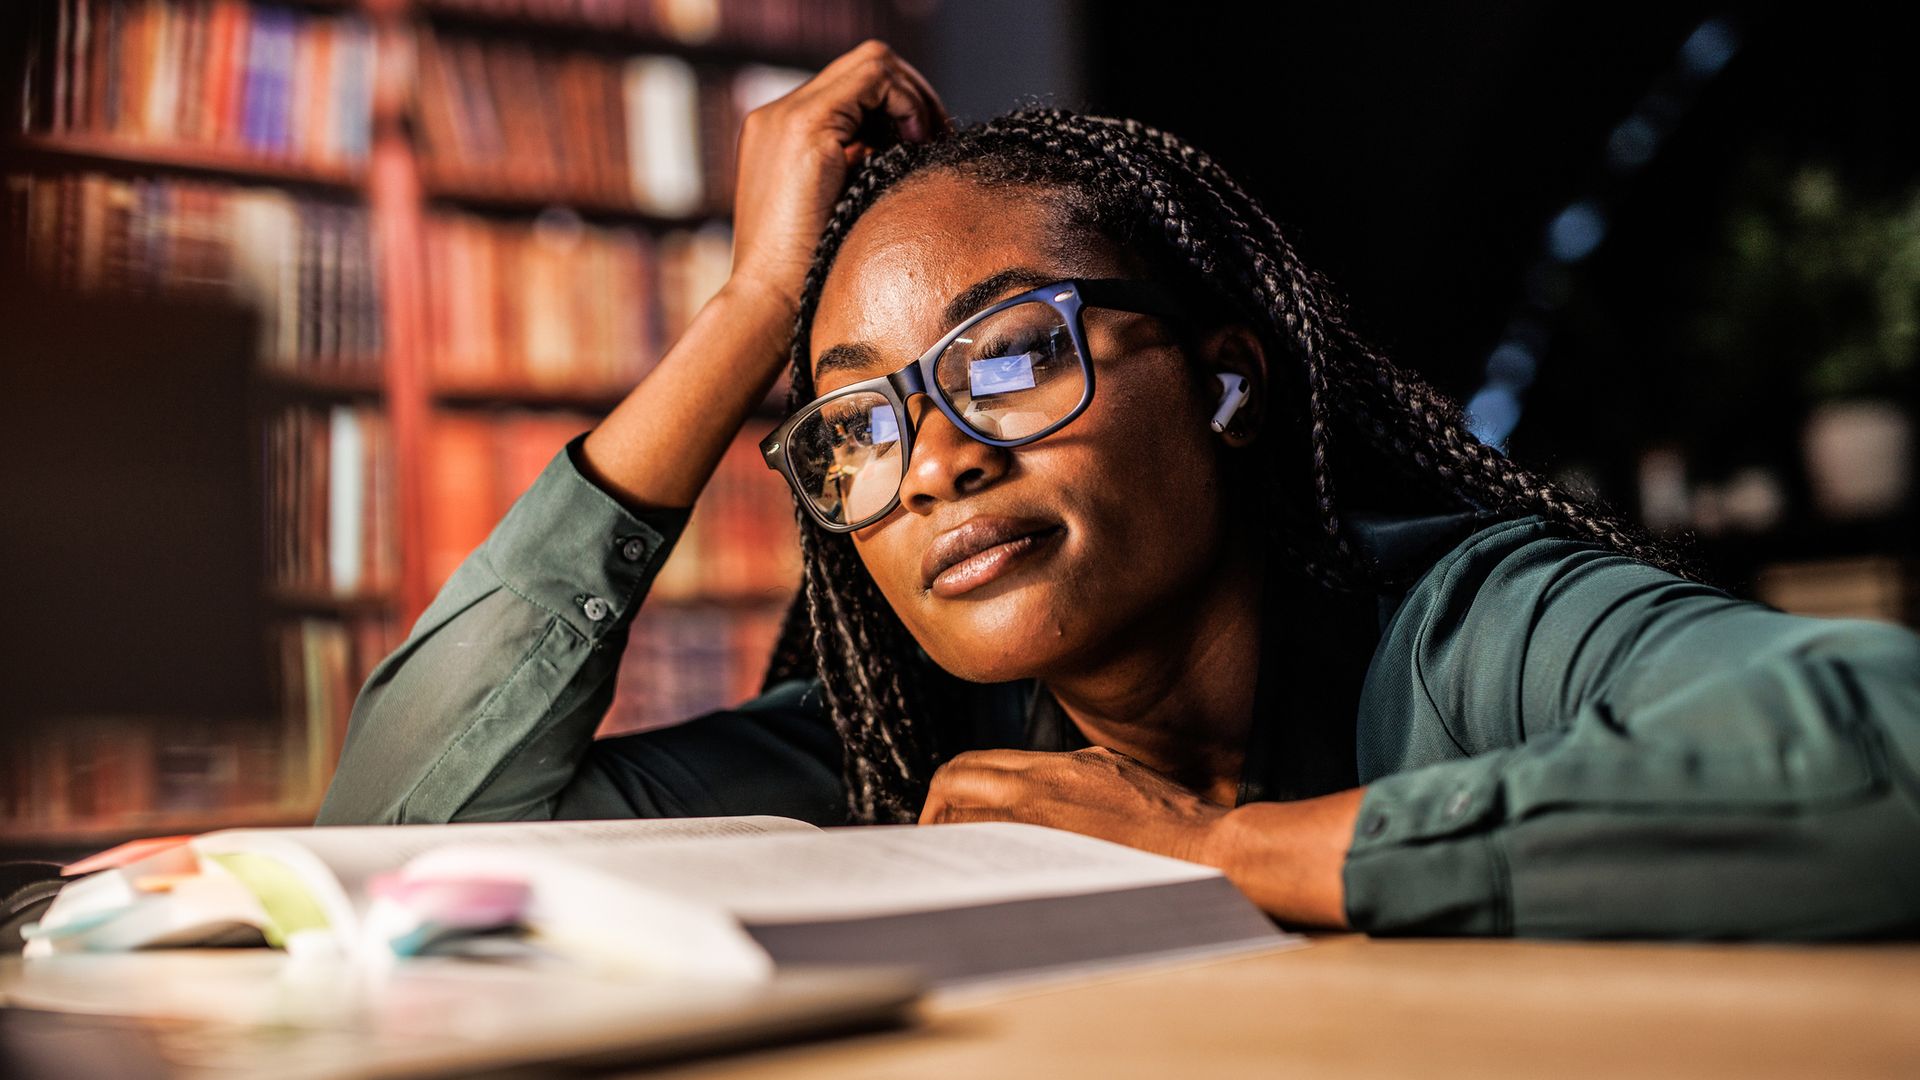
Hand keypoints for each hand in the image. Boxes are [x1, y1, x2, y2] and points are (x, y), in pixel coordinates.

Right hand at [728, 39, 950, 321]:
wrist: (768, 304)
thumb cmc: (806, 275)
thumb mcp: (837, 208)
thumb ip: (858, 169)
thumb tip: (908, 147)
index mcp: (780, 134)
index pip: (852, 91)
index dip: (897, 108)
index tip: (925, 145)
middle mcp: (776, 115)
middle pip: (864, 67)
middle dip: (912, 96)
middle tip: (937, 138)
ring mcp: (786, 116)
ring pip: (872, 61)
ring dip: (912, 96)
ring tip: (927, 142)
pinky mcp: (805, 127)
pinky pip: (874, 77)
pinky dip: (906, 101)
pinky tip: (915, 143)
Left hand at [919, 745, 1367, 928]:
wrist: (1214, 850)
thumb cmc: (1181, 829)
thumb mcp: (1125, 784)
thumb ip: (1084, 784)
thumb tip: (1054, 807)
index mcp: (1066, 766)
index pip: (981, 764)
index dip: (952, 792)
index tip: (946, 820)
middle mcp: (1049, 778)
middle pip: (960, 775)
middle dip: (934, 808)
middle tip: (933, 842)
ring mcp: (1048, 807)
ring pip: (966, 803)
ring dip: (946, 831)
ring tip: (947, 866)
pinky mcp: (1054, 839)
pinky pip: (988, 840)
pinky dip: (969, 855)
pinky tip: (973, 880)